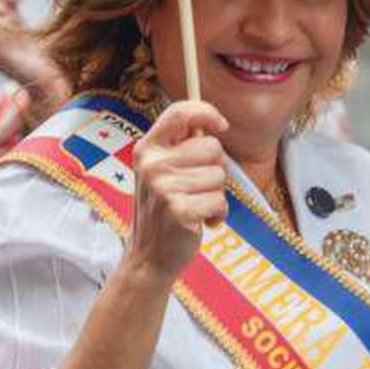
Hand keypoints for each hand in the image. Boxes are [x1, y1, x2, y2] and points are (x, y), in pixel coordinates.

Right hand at [128, 100, 228, 282]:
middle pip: (212, 147)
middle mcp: (152, 165)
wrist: (149, 256)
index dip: (206, 112)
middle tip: (197, 189)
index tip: (221, 125)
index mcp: (148, 149)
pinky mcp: (178, 210)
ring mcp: (163, 188)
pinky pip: (220, 201)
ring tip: (196, 207)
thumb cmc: (163, 210)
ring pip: (219, 176)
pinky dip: (218, 214)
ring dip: (217, 195)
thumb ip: (180, 146)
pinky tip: (201, 222)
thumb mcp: (161, 172)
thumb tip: (214, 122)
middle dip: (215, 169)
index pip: (179, 112)